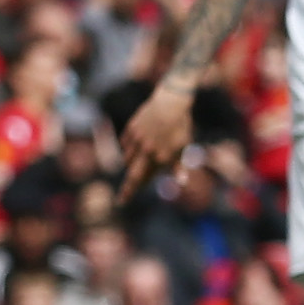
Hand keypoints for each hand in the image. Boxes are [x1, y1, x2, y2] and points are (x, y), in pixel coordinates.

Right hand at [115, 80, 195, 205]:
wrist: (170, 102)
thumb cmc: (180, 126)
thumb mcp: (183, 146)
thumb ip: (178, 166)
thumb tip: (182, 183)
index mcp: (162, 157)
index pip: (145, 179)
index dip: (134, 190)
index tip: (122, 201)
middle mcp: (148, 151)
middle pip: (133, 176)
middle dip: (126, 190)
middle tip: (120, 202)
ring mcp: (137, 140)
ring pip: (128, 159)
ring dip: (131, 164)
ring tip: (140, 160)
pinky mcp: (131, 129)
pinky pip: (125, 144)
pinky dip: (129, 149)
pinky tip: (137, 145)